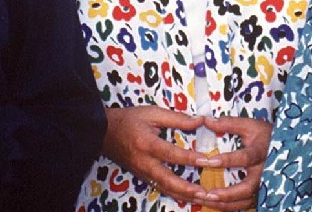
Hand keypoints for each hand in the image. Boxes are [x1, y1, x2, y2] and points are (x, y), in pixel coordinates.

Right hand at [103, 105, 219, 205]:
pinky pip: (161, 188)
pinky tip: (189, 198)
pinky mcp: (142, 177)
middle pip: (167, 180)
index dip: (190, 158)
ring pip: (165, 189)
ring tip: (203, 199)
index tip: (208, 160)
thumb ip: (176, 118)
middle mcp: (144, 162)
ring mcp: (142, 173)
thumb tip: (200, 121)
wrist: (103, 132)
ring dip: (184, 196)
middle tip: (206, 193)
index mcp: (146, 144)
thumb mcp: (152, 113)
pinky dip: (176, 195)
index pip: (171, 153)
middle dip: (187, 189)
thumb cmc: (129, 120)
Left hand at [192, 115, 272, 210]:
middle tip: (208, 194)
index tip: (208, 161)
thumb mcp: (250, 125)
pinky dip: (229, 207)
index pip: (245, 158)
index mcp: (260, 153)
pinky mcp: (261, 193)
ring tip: (206, 200)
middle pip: (248, 188)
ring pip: (246, 201)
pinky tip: (213, 204)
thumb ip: (229, 123)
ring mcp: (263, 185)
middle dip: (227, 194)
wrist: (287, 148)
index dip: (227, 160)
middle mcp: (263, 172)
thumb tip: (206, 120)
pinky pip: (245, 205)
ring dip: (225, 204)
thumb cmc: (265, 135)